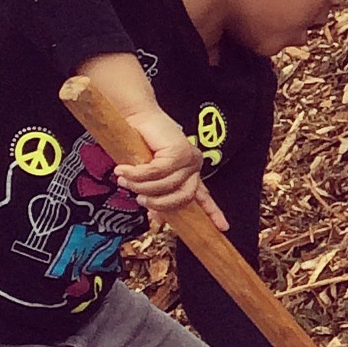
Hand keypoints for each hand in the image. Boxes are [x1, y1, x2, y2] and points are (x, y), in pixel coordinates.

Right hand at [111, 106, 228, 232]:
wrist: (137, 119)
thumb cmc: (140, 146)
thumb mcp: (149, 177)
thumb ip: (156, 195)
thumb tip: (157, 220)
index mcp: (188, 174)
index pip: (204, 196)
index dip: (213, 212)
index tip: (223, 228)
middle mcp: (193, 167)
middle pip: (183, 197)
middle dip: (159, 203)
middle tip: (139, 199)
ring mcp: (188, 158)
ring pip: (166, 186)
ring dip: (141, 186)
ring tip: (125, 178)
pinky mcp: (179, 151)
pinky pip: (155, 172)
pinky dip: (136, 173)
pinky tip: (124, 168)